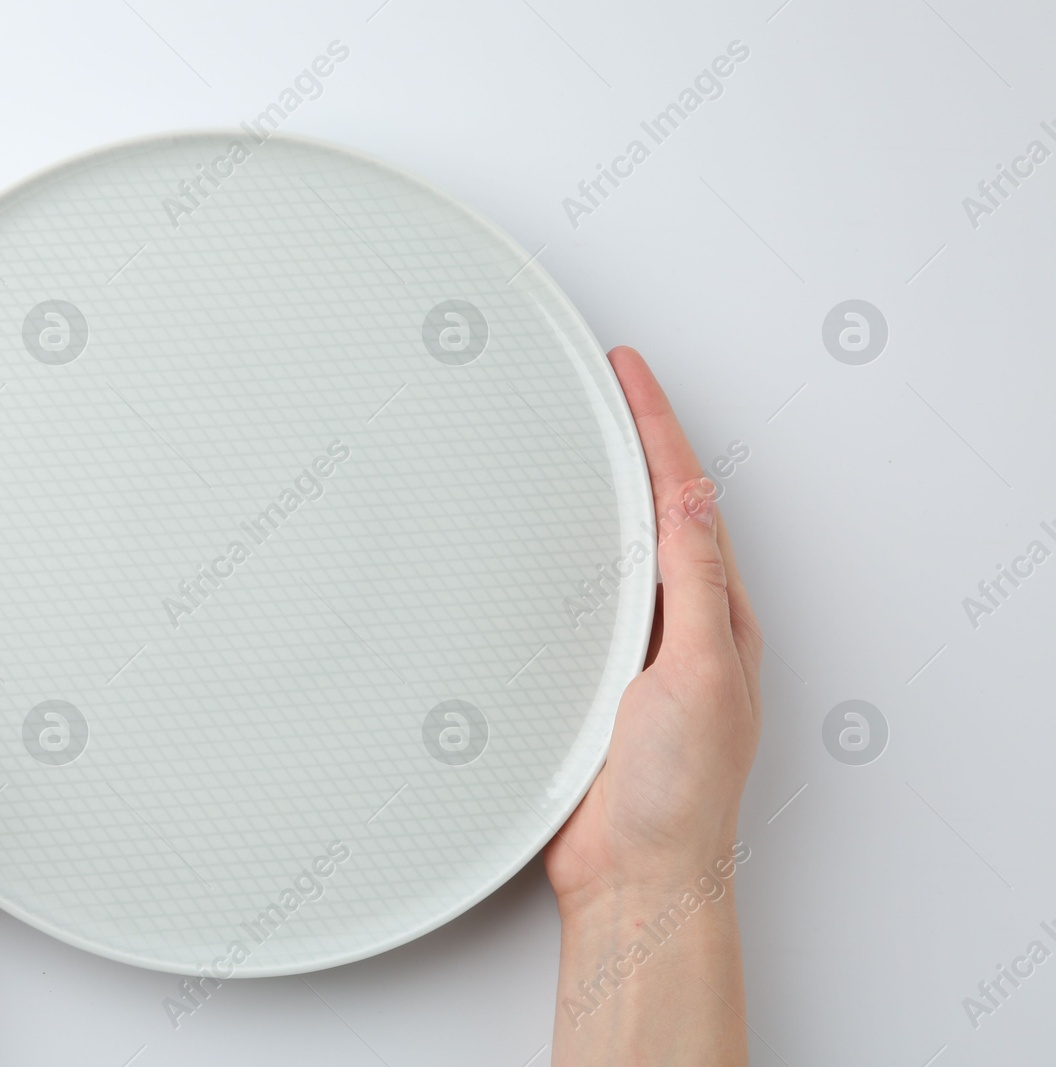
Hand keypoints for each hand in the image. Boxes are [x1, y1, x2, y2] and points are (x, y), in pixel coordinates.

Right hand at [544, 347, 762, 1062]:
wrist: (633, 877)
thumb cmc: (677, 796)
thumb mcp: (699, 675)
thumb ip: (695, 587)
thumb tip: (691, 503)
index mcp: (714, 616)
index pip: (683, 497)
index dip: (655, 427)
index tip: (626, 370)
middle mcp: (675, 626)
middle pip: (651, 511)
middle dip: (631, 443)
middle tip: (601, 386)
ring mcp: (629, 654)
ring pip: (610, 553)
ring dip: (594, 493)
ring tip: (572, 437)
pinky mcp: (585, 682)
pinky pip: (571, 602)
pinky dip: (557, 557)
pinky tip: (537, 544)